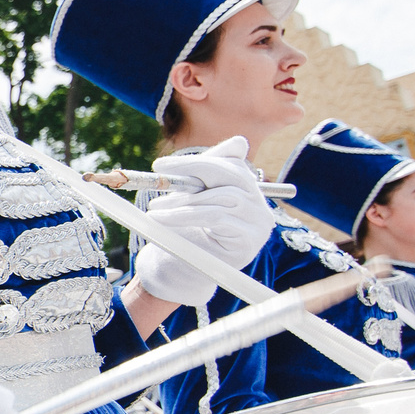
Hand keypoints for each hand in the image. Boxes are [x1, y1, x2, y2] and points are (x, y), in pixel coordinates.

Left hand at [131, 139, 275, 305]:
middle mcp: (259, 205)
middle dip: (192, 170)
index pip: (232, 164)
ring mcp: (259, 223)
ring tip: (155, 206)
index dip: (198, 158)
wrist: (183, 272)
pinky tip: (162, 219)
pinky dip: (184, 215)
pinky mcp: (249, 240)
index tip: (163, 164)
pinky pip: (215, 218)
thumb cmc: (186, 233)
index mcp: (248, 191)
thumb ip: (202, 174)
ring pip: (221, 197)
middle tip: (160, 175)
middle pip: (233, 174)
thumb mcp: (193, 198)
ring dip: (182, 200)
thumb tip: (231, 142)